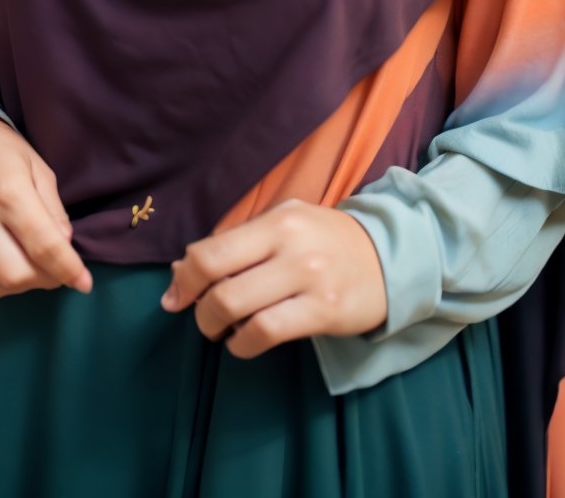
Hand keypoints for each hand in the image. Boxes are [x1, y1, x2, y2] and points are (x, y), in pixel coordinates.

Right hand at [0, 113, 92, 298]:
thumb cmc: (0, 146)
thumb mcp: (38, 166)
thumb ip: (53, 209)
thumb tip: (65, 246)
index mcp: (9, 192)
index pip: (44, 246)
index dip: (68, 270)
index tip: (84, 283)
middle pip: (16, 275)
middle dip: (45, 280)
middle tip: (59, 270)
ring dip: (20, 285)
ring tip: (35, 268)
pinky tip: (8, 262)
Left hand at [159, 197, 386, 357]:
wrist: (388, 259)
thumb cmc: (324, 241)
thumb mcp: (282, 226)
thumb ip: (235, 245)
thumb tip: (179, 273)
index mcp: (277, 219)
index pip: (211, 250)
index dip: (184, 278)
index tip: (176, 296)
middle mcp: (291, 244)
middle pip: (219, 280)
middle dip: (198, 307)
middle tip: (201, 316)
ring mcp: (310, 278)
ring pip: (238, 308)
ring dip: (216, 327)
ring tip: (222, 330)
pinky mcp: (324, 310)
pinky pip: (265, 332)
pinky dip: (243, 344)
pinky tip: (244, 342)